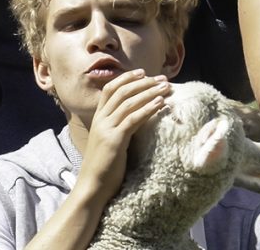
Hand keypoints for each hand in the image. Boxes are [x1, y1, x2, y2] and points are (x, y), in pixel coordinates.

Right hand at [77, 70, 169, 201]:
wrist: (92, 186)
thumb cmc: (104, 167)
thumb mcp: (109, 141)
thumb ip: (117, 127)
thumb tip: (135, 117)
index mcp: (98, 118)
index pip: (111, 89)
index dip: (127, 78)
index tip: (144, 73)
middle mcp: (100, 120)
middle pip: (122, 91)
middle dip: (143, 82)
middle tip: (161, 78)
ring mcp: (106, 129)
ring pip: (129, 102)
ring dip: (150, 92)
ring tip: (166, 87)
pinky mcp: (114, 140)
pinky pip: (133, 119)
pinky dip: (148, 109)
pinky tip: (161, 103)